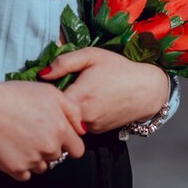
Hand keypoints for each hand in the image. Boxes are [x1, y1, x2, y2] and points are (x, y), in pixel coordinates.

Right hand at [0, 80, 85, 180]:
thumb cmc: (18, 94)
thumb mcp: (50, 91)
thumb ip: (72, 110)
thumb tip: (82, 129)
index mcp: (60, 130)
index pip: (78, 150)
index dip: (70, 142)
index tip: (60, 135)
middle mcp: (49, 148)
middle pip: (58, 157)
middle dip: (50, 146)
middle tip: (35, 130)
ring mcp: (32, 160)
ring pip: (42, 166)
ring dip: (37, 156)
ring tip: (23, 137)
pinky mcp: (16, 169)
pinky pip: (26, 174)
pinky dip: (22, 164)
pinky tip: (14, 146)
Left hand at [39, 48, 169, 133]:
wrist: (146, 89)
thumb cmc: (118, 68)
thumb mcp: (91, 55)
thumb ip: (64, 62)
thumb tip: (42, 73)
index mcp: (79, 96)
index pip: (49, 101)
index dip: (44, 92)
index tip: (46, 82)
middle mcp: (83, 117)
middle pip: (56, 113)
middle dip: (52, 103)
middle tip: (56, 88)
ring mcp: (91, 128)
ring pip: (67, 121)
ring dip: (65, 111)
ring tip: (71, 93)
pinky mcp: (98, 132)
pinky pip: (79, 126)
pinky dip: (76, 117)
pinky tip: (84, 102)